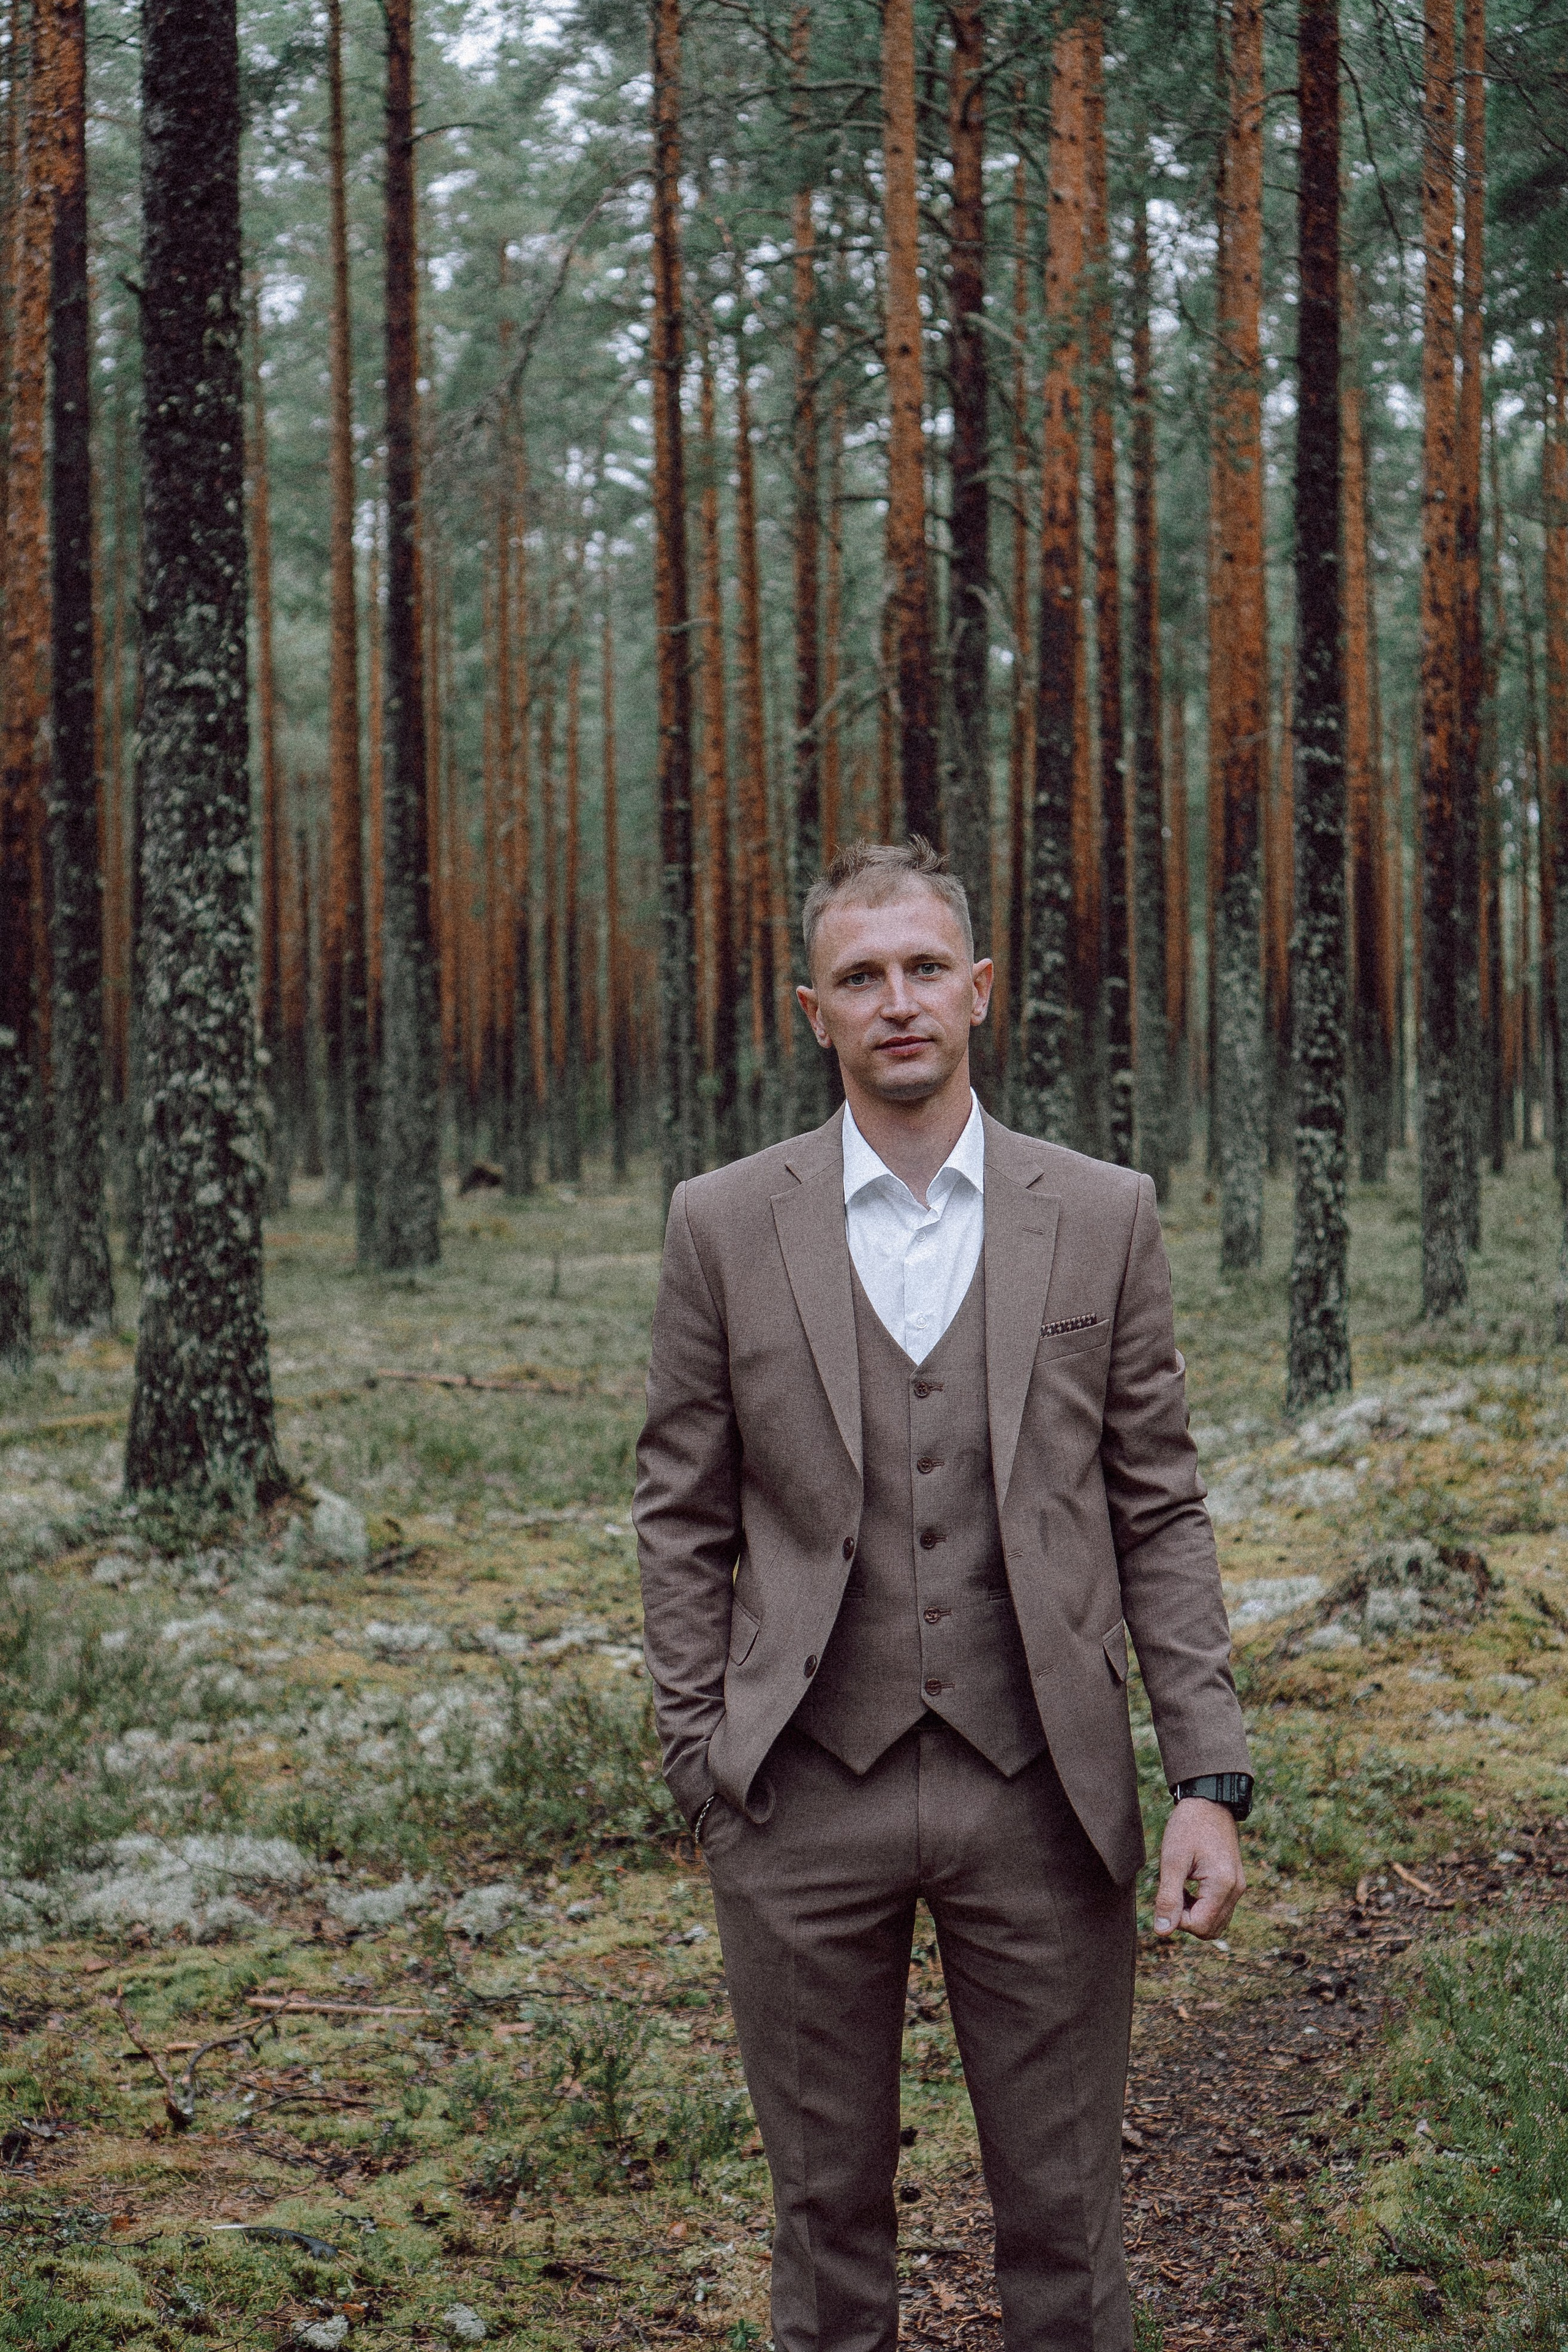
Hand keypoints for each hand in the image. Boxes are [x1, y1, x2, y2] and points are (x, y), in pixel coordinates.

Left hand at [1153, 1798, 1245, 1939]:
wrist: (1208, 1802)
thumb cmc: (1188, 1826)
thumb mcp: (1172, 1860)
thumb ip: (1168, 1897)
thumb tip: (1163, 1931)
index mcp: (1223, 1885)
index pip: (1200, 1926)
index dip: (1177, 1919)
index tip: (1166, 1895)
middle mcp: (1236, 1890)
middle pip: (1210, 1930)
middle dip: (1187, 1919)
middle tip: (1172, 1892)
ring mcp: (1238, 1887)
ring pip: (1216, 1922)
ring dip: (1194, 1914)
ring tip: (1180, 1887)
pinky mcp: (1235, 1883)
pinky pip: (1220, 1909)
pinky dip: (1203, 1906)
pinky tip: (1189, 1886)